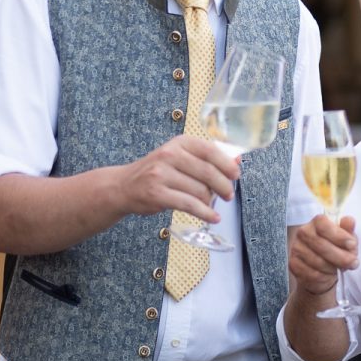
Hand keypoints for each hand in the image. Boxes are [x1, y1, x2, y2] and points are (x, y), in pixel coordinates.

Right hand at [120, 135, 238, 221]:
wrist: (124, 186)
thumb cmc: (157, 172)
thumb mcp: (179, 157)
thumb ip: (206, 158)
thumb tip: (236, 160)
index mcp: (179, 143)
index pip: (210, 151)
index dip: (226, 164)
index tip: (236, 174)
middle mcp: (169, 155)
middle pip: (208, 172)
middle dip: (224, 186)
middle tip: (229, 194)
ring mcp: (161, 175)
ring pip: (199, 191)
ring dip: (211, 201)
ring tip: (212, 204)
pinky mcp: (157, 195)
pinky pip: (189, 205)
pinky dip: (205, 213)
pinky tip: (212, 217)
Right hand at [287, 215, 357, 296]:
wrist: (323, 269)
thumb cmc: (336, 249)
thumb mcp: (346, 239)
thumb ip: (348, 230)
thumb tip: (350, 221)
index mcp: (317, 222)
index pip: (323, 224)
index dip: (339, 235)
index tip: (352, 244)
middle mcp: (303, 232)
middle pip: (321, 245)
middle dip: (341, 257)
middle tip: (353, 263)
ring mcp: (297, 248)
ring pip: (318, 261)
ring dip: (334, 268)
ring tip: (340, 269)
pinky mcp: (294, 264)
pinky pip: (312, 273)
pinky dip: (324, 276)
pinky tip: (329, 274)